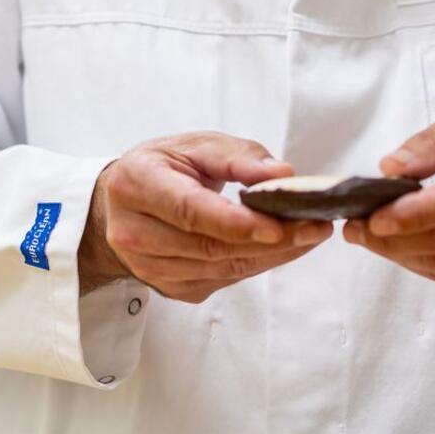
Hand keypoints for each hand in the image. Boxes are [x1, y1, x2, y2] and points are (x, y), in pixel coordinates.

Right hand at [79, 133, 332, 302]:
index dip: (235, 222)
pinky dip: (258, 264)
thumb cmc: (162, 168)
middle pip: (209, 245)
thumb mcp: (194, 145)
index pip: (189, 210)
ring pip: (220, 268)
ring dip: (271, 255)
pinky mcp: (170, 287)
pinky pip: (223, 279)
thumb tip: (282, 176)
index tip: (278, 224)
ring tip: (309, 234)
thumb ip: (238, 156)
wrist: (120, 206)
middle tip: (314, 226)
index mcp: (135, 185)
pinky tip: (283, 248)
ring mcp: (150, 267)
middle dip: (269, 240)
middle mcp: (134, 232)